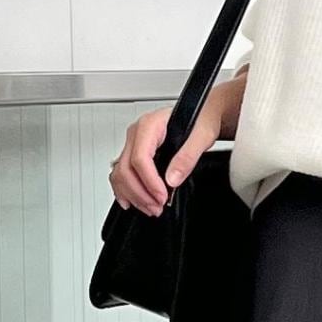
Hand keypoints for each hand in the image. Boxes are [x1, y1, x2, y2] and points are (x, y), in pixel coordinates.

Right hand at [108, 96, 222, 216]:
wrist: (201, 113)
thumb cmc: (200, 119)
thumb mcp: (202, 136)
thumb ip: (187, 157)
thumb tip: (172, 179)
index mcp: (150, 125)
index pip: (140, 158)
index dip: (149, 182)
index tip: (162, 197)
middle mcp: (137, 133)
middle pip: (126, 168)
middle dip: (140, 193)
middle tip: (158, 207)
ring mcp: (133, 143)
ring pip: (119, 173)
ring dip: (133, 195)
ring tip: (151, 208)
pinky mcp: (133, 153)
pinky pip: (120, 173)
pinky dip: (125, 190)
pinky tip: (134, 202)